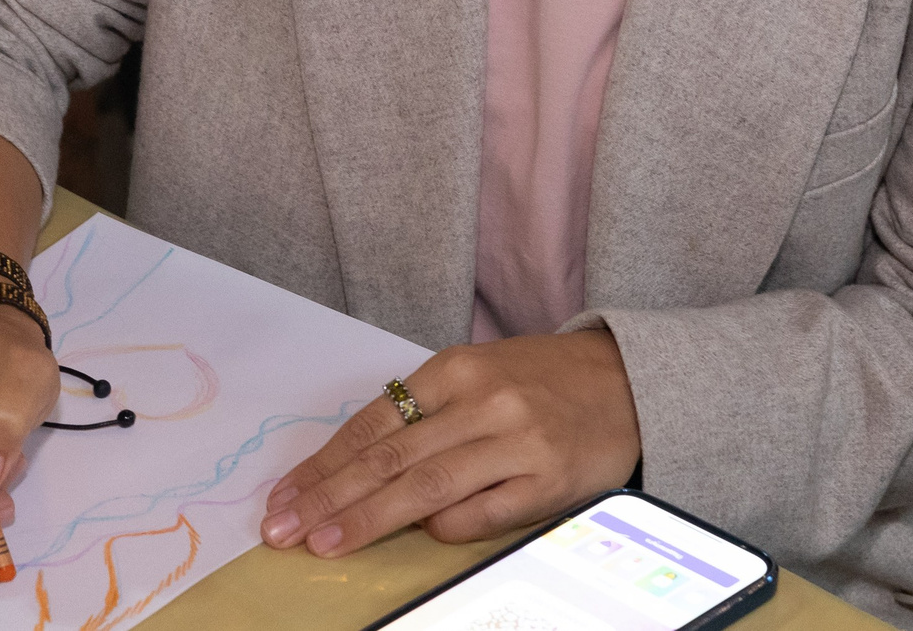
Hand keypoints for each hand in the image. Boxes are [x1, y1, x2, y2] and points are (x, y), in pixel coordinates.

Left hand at [261, 329, 642, 557]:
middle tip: (284, 529)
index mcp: (457, 369)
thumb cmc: (540, 382)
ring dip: (368, 520)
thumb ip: (424, 416)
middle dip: (328, 497)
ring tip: (326, 543)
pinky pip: (481, 514)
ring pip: (425, 488)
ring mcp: (516, 441)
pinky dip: (445, 528)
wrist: (628, 382)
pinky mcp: (548, 480)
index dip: (323, 464)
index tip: (284, 496)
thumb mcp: (477, 376)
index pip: (373, 422)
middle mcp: (482, 401)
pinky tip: (418, 538)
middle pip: (389, 458)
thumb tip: (354, 470)